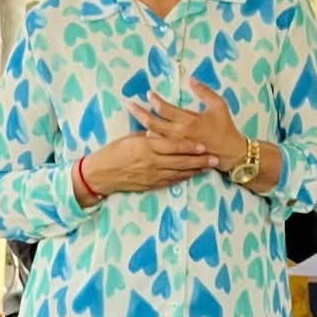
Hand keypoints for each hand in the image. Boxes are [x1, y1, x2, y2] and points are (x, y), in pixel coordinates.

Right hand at [80, 131, 214, 198]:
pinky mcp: (151, 184)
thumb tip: (164, 131)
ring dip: (195, 170)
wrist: (101, 173)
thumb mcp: (131, 138)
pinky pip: (171, 181)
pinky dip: (183, 177)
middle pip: (181, 161)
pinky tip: (193, 174)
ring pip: (179, 173)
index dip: (189, 146)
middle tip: (215, 158)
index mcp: (147, 147)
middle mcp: (152, 162)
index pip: (173, 146)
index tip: (203, 145)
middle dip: (199, 161)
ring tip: (209, 167)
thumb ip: (150, 136)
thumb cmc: (114, 151)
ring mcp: (152, 175)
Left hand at [128, 77, 245, 168]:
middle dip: (138, 111)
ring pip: (152, 135)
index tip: (149, 94)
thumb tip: (191, 79)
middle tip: (128, 104)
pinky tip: (146, 132)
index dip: (155, 100)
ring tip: (136, 117)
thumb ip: (205, 91)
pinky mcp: (176, 154)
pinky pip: (158, 146)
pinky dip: (151, 138)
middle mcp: (178, 133)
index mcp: (189, 120)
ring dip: (143, 125)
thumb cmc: (225, 128)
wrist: (230, 152)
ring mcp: (176, 146)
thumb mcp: (219, 105)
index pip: (164, 108)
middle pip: (151, 122)